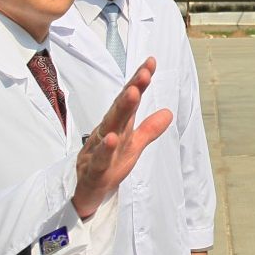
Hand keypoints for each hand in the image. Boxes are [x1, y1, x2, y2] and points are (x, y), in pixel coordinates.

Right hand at [73, 57, 172, 218]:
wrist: (86, 192)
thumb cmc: (109, 165)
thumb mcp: (134, 146)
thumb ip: (149, 130)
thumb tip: (168, 112)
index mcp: (118, 126)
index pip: (129, 100)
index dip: (139, 82)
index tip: (151, 62)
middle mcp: (107, 132)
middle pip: (120, 108)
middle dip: (132, 89)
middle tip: (145, 73)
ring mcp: (98, 150)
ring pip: (109, 127)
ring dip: (120, 110)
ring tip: (133, 94)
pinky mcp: (94, 170)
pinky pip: (100, 159)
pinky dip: (105, 149)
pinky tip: (112, 138)